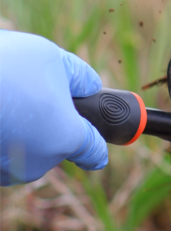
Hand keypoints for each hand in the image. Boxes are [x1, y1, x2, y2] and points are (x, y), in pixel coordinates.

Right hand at [0, 32, 107, 185]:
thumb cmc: (9, 68)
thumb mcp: (54, 59)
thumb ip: (80, 77)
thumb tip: (90, 87)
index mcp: (66, 137)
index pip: (93, 151)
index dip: (99, 144)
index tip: (101, 148)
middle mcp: (39, 163)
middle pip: (56, 142)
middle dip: (50, 121)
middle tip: (32, 92)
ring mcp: (7, 170)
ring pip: (26, 146)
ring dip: (22, 128)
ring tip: (6, 96)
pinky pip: (2, 149)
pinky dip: (1, 133)